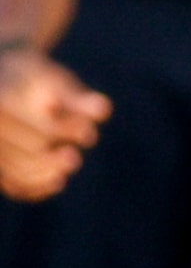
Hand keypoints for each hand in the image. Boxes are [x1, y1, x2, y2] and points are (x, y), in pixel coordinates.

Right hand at [0, 47, 111, 200]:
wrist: (7, 80)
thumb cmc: (36, 79)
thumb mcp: (56, 81)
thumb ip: (77, 99)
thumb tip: (102, 110)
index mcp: (5, 101)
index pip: (37, 125)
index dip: (65, 130)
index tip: (88, 133)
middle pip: (28, 150)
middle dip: (53, 157)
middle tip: (74, 158)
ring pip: (19, 171)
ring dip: (46, 174)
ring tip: (67, 167)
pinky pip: (14, 185)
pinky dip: (34, 188)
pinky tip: (56, 181)